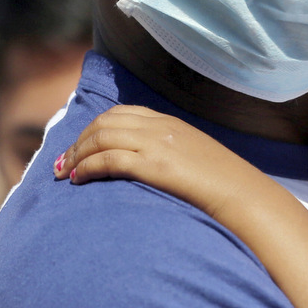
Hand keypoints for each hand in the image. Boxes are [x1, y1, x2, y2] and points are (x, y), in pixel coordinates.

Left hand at [54, 105, 270, 222]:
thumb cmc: (223, 185)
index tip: (79, 148)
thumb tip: (148, 166)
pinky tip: (80, 180)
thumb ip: (171, 153)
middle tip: (63, 163)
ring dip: (77, 155)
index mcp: (169, 122)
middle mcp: (160, 127)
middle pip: (105, 123)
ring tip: (65, 173)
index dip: (92, 129)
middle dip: (78, 142)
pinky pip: (110, 159)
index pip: (120, 113)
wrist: (244, 194)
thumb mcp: (194, 158)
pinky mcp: (156, 165)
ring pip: (102, 138)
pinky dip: (88, 167)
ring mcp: (158, 144)